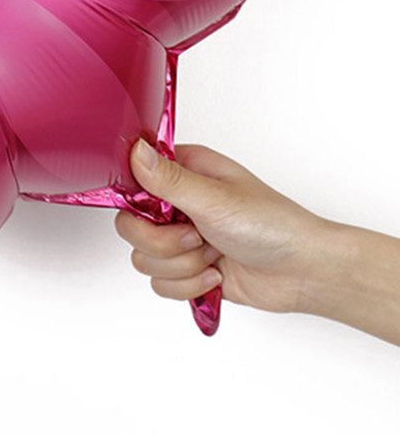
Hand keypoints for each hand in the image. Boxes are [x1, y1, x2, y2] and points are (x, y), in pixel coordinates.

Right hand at [115, 140, 330, 313]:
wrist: (304, 273)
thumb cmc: (272, 226)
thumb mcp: (215, 199)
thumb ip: (168, 179)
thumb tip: (135, 150)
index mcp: (183, 172)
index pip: (132, 181)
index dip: (139, 203)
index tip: (165, 212)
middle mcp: (177, 202)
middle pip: (130, 226)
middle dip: (163, 243)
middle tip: (195, 238)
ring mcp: (181, 237)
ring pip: (143, 258)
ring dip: (181, 266)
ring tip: (213, 256)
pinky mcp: (188, 268)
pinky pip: (160, 282)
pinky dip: (188, 285)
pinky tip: (215, 275)